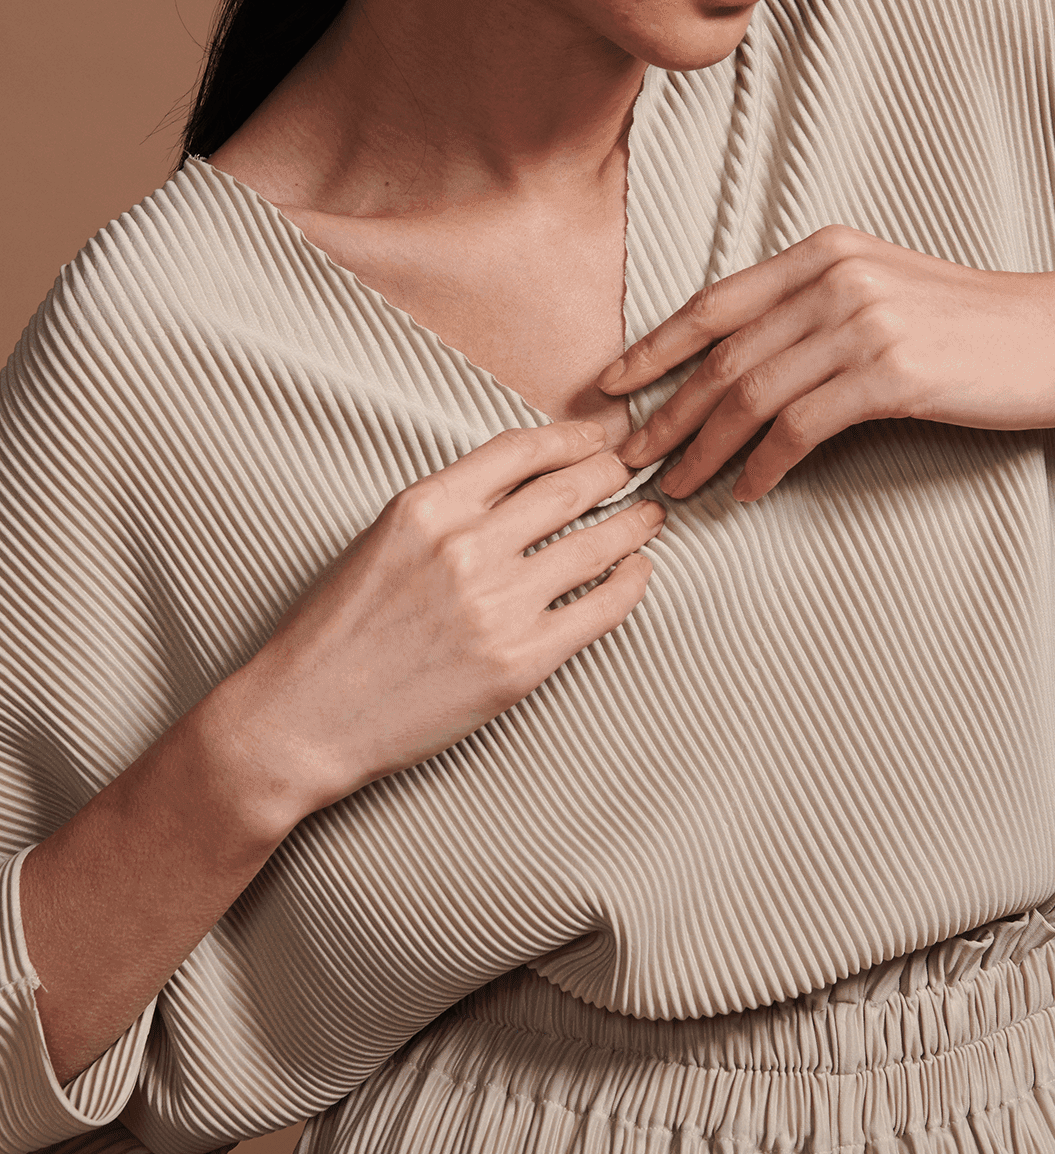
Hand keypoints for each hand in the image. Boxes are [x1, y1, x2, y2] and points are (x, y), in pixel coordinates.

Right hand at [224, 422, 663, 822]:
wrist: (306, 716)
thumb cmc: (336, 631)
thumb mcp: (382, 539)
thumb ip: (449, 508)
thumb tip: (523, 486)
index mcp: (426, 504)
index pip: (522, 449)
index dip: (572, 437)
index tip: (597, 437)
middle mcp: (466, 545)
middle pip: (568, 489)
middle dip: (611, 473)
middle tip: (631, 470)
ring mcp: (497, 605)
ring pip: (595, 544)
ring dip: (633, 525)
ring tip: (649, 517)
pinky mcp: (520, 662)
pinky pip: (600, 610)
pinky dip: (630, 584)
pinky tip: (638, 572)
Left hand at [599, 224, 1054, 503]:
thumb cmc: (969, 322)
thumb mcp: (880, 288)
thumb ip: (811, 307)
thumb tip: (737, 360)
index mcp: (821, 253)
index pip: (713, 303)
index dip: (654, 347)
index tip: (610, 387)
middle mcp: (833, 278)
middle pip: (722, 356)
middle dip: (666, 412)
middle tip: (629, 458)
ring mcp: (862, 323)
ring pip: (751, 395)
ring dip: (704, 449)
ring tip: (677, 486)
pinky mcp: (891, 373)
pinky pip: (801, 428)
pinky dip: (764, 464)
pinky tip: (750, 490)